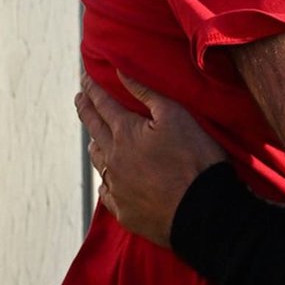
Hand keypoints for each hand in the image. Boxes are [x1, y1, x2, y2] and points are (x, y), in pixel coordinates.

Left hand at [76, 71, 225, 245]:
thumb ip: (146, 93)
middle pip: (94, 130)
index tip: (84, 77)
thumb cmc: (195, 158)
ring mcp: (117, 188)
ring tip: (94, 138)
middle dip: (86, 111)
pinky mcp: (125, 211)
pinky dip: (107, 180)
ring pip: (99, 161)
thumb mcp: (176, 116)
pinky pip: (107, 192)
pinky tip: (110, 180)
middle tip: (80, 99)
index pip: (103, 104)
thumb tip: (120, 73)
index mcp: (125, 133)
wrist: (203, 210)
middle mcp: (114, 159)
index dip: (92, 89)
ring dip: (95, 145)